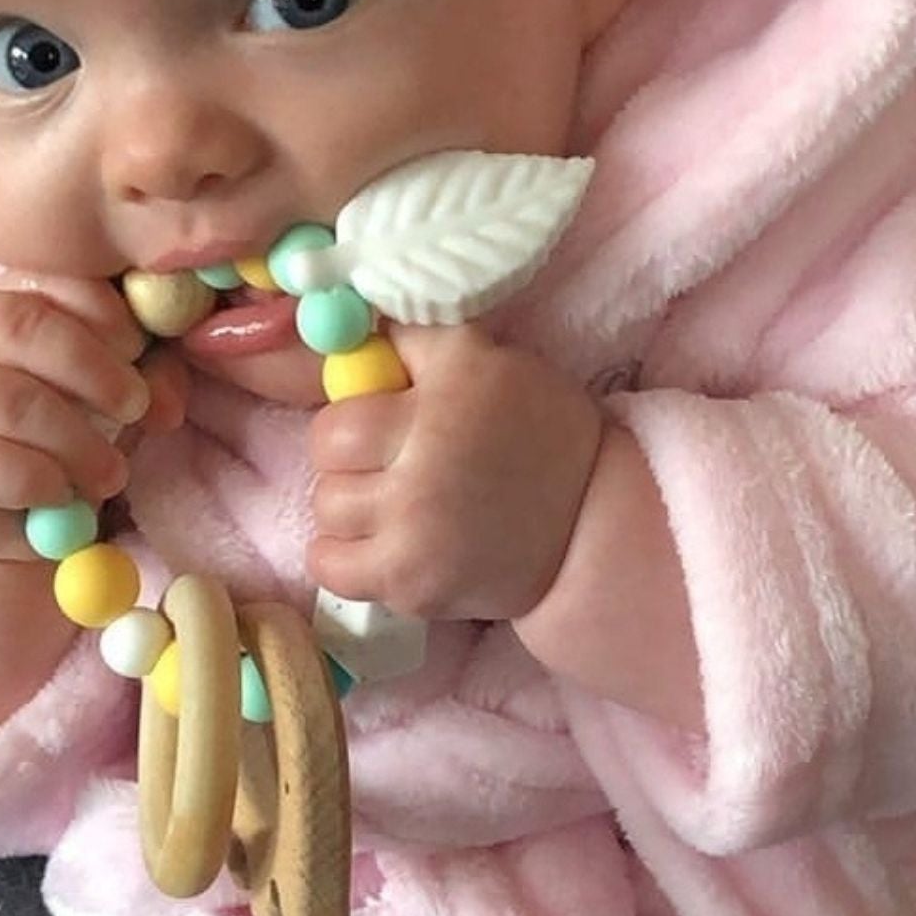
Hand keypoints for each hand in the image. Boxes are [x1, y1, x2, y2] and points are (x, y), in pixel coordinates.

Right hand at [0, 274, 188, 561]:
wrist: (0, 505)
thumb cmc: (64, 426)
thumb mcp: (113, 393)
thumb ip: (148, 378)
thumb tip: (167, 403)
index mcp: (11, 296)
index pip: (52, 277)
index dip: (104, 311)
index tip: (139, 350)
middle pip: (21, 326)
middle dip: (91, 368)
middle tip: (135, 407)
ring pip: (5, 399)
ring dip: (74, 440)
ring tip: (110, 472)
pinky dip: (35, 481)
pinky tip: (61, 494)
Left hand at [305, 324, 604, 621]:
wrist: (589, 519)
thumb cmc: (535, 427)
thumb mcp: (483, 357)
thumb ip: (413, 339)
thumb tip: (346, 326)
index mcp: (444, 400)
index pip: (342, 412)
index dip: (353, 415)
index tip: (380, 422)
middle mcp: (424, 468)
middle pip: (327, 457)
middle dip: (348, 455)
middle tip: (384, 460)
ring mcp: (416, 536)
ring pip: (327, 510)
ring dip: (349, 504)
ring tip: (389, 502)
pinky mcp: (414, 589)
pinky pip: (333, 571)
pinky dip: (344, 556)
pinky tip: (381, 541)